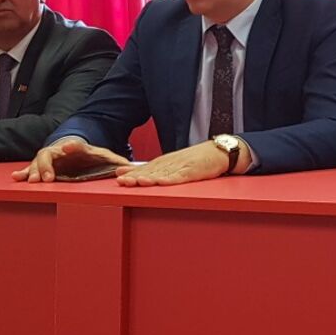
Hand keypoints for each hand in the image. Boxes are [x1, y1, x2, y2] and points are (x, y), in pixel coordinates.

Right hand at [12, 138, 129, 182]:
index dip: (72, 146)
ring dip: (34, 171)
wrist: (78, 151)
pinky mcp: (43, 167)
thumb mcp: (105, 157)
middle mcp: (59, 151)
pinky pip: (32, 168)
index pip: (75, 145)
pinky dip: (24, 172)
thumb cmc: (91, 156)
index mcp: (77, 147)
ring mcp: (49, 158)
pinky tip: (16, 177)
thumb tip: (127, 166)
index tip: (67, 147)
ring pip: (38, 162)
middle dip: (46, 166)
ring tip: (32, 181)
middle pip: (49, 155)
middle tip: (46, 178)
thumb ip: (116, 161)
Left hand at [113, 141, 229, 186]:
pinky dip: (171, 179)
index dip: (132, 172)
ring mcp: (181, 167)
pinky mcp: (192, 171)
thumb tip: (132, 173)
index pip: (146, 167)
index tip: (118, 176)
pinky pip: (180, 176)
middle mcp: (171, 163)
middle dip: (136, 176)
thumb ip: (155, 169)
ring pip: (163, 173)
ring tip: (139, 182)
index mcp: (165, 161)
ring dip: (150, 178)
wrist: (218, 152)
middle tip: (122, 181)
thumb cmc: (196, 159)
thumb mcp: (174, 163)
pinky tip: (162, 182)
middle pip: (151, 170)